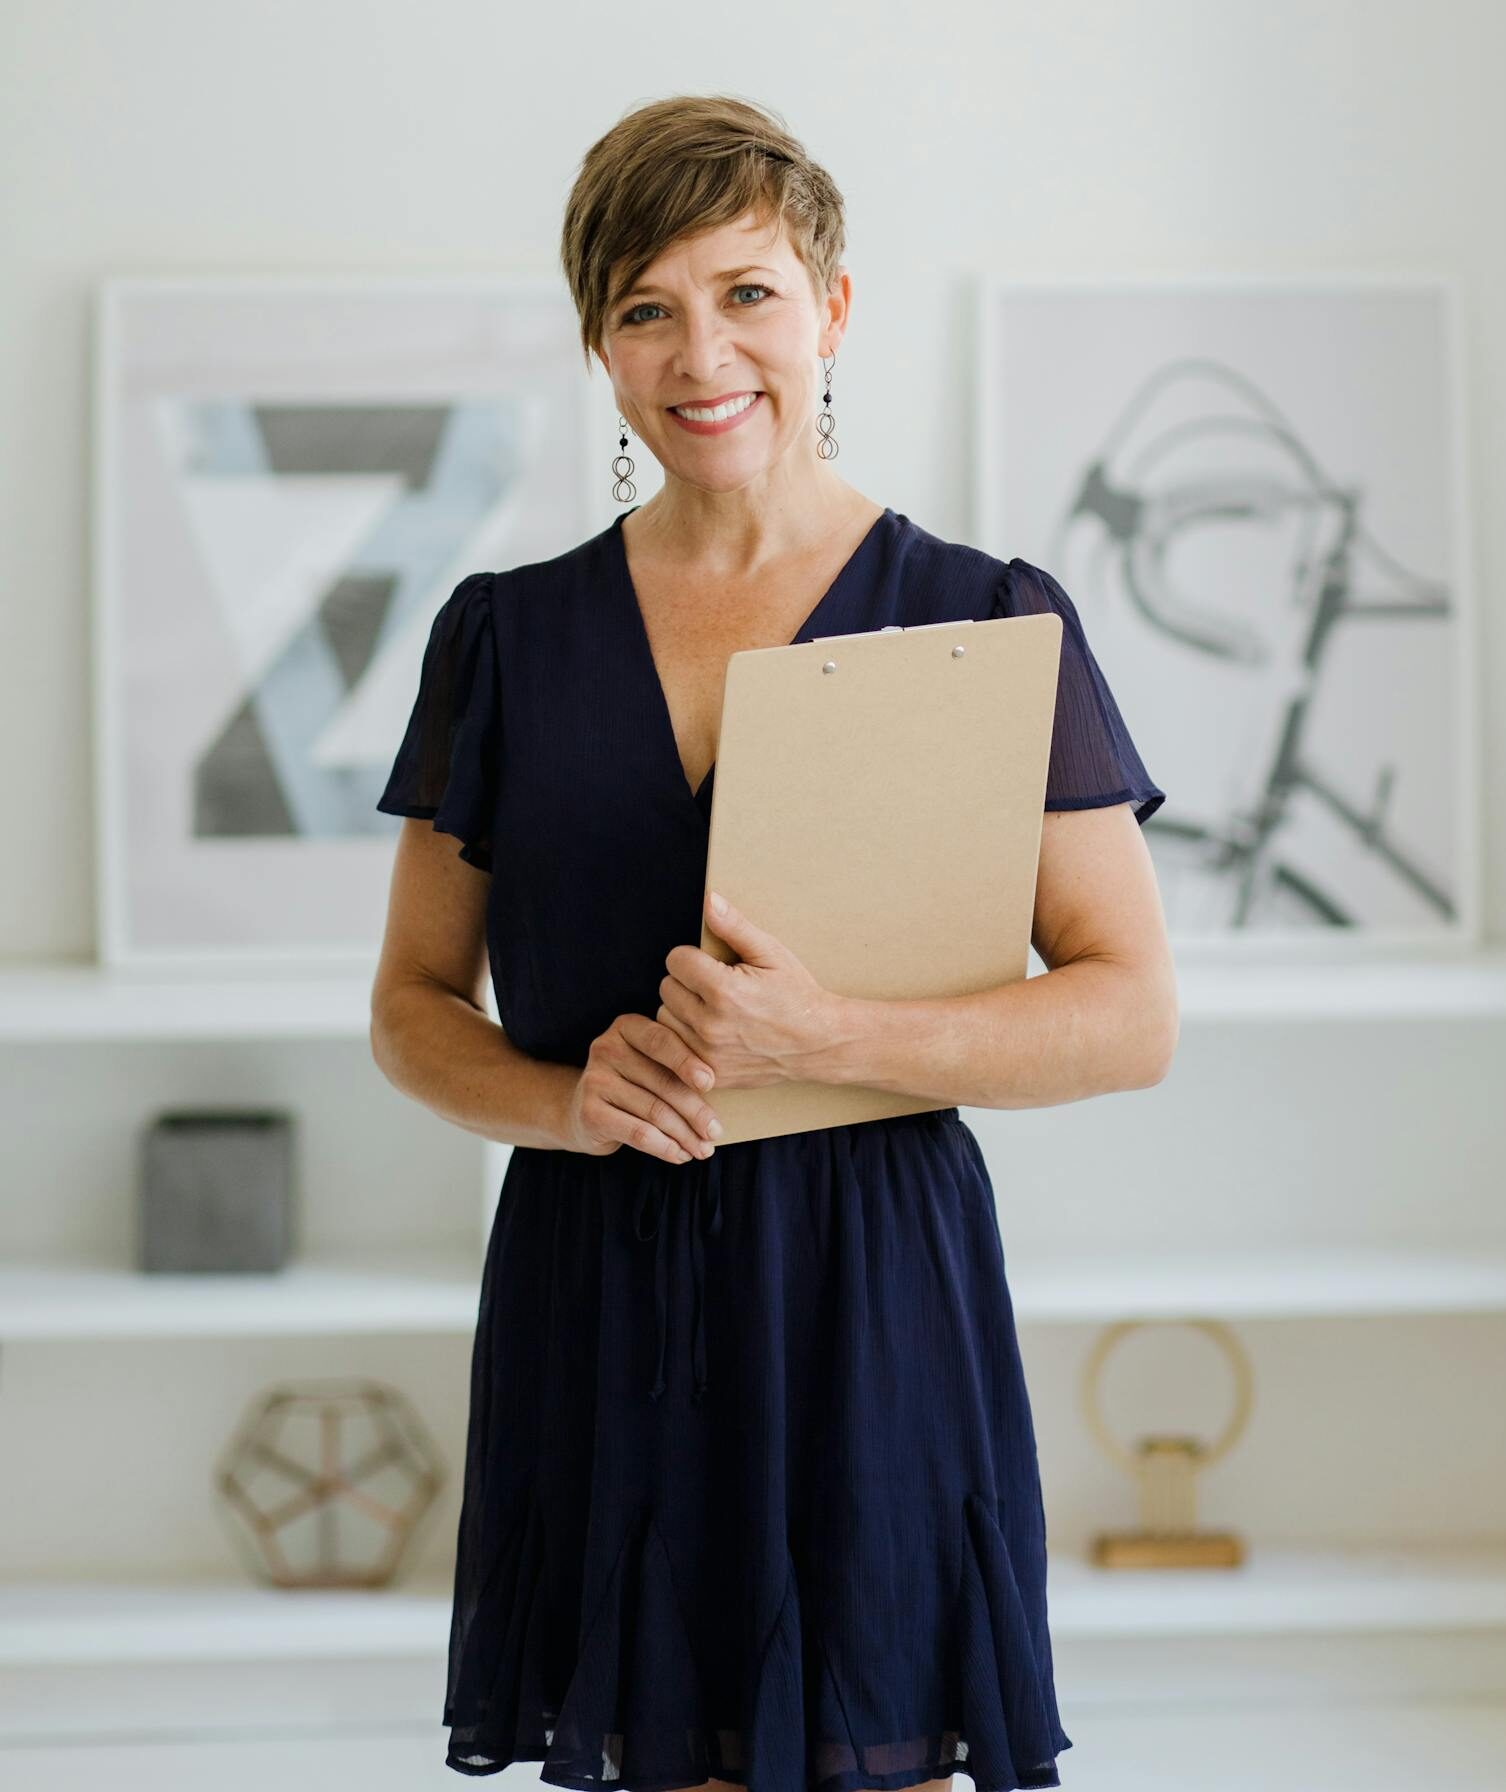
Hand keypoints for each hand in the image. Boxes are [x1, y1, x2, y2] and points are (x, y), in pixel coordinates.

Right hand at [561, 1013, 722, 1165]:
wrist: (584, 1111)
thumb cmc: (632, 1084)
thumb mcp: (651, 1064)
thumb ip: (676, 1066)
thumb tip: (720, 1091)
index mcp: (626, 1027)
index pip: (661, 1040)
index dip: (687, 1061)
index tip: (711, 1083)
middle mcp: (606, 1048)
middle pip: (662, 1081)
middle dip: (695, 1110)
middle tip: (715, 1131)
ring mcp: (595, 1080)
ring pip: (654, 1111)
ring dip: (685, 1135)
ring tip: (703, 1149)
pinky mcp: (590, 1112)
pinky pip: (639, 1133)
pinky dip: (665, 1147)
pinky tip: (680, 1155)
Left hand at [656, 889, 837, 1091]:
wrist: (818, 1044)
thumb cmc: (796, 995)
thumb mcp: (771, 953)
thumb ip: (735, 927)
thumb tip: (709, 900)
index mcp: (724, 991)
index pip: (676, 960)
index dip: (693, 957)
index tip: (712, 964)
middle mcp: (711, 1025)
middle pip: (667, 988)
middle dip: (687, 982)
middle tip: (715, 987)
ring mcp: (708, 1054)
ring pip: (665, 1018)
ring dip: (682, 1010)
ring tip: (712, 1009)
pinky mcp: (709, 1074)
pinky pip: (675, 1048)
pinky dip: (686, 1038)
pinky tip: (709, 1031)